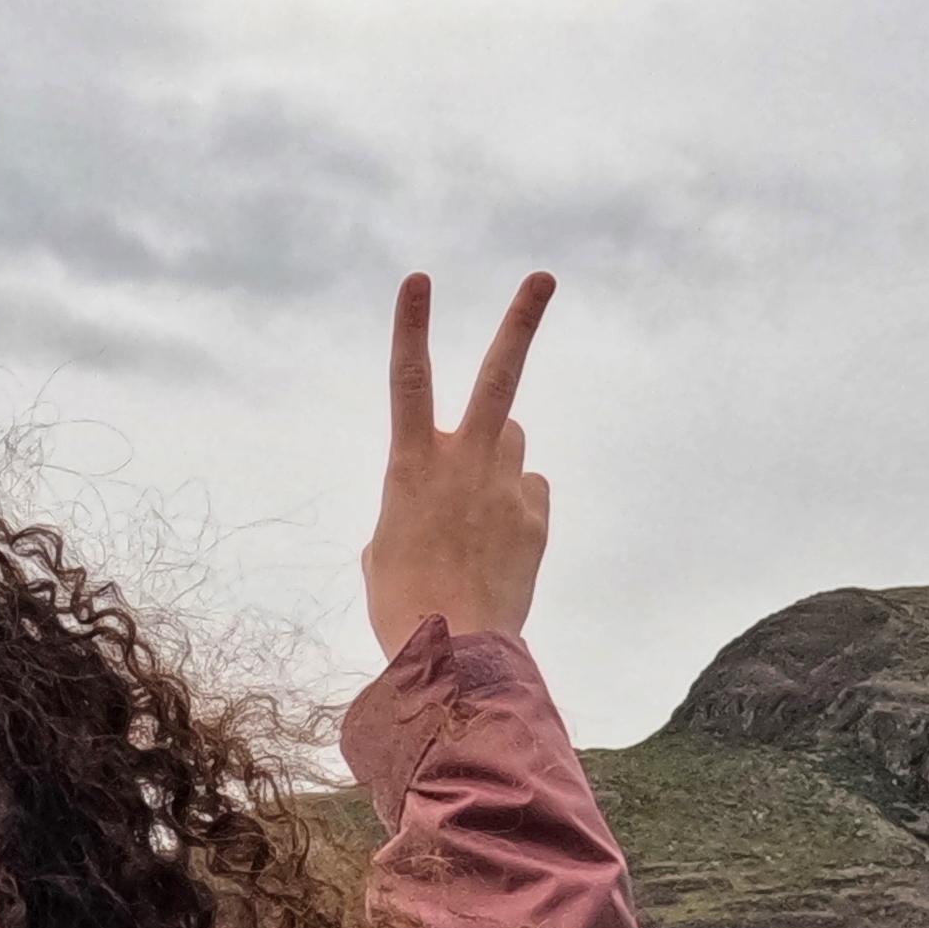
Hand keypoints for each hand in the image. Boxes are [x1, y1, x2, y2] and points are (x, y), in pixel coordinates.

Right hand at [362, 270, 553, 657]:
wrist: (455, 649)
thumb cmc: (402, 601)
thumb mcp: (385, 546)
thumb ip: (411, 502)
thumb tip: (440, 497)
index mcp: (410, 465)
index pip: (409, 380)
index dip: (411, 327)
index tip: (420, 279)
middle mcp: (463, 462)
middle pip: (499, 375)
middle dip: (521, 321)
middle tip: (543, 277)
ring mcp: (506, 485)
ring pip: (512, 439)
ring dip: (497, 453)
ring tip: (474, 505)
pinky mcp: (536, 515)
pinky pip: (528, 490)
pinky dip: (515, 504)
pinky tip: (497, 544)